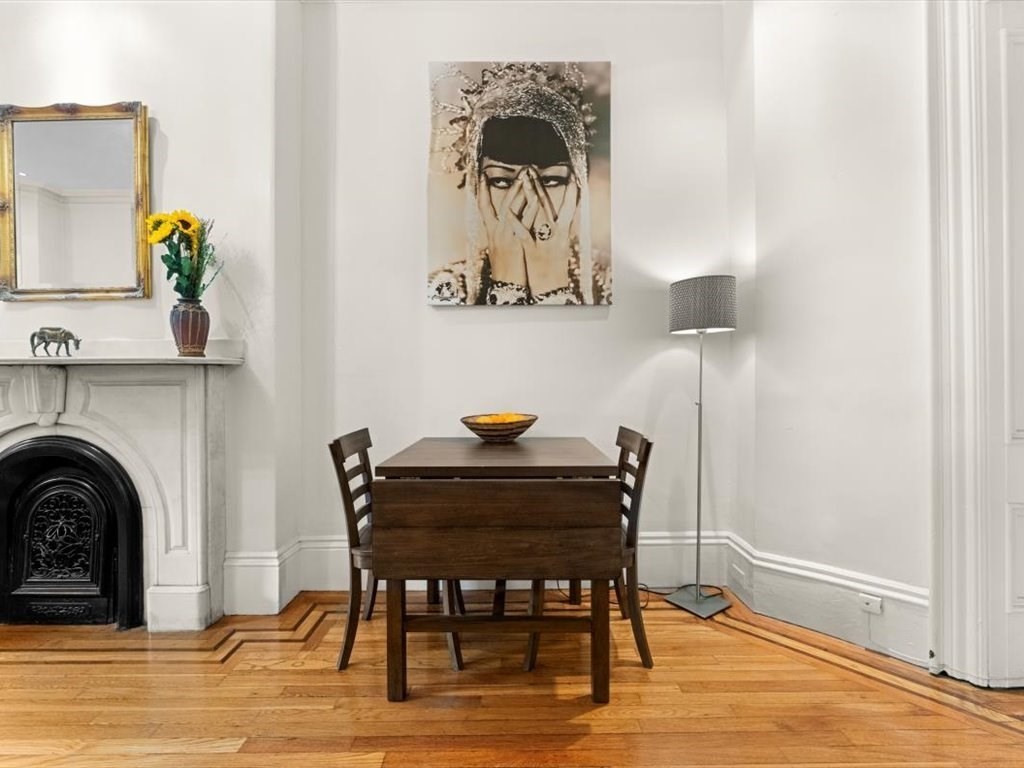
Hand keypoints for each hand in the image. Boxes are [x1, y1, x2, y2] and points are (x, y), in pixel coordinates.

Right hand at [477, 174, 528, 286]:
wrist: (506, 286)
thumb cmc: (504, 271)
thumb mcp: (498, 251)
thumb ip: (501, 236)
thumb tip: (505, 225)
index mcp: (491, 233)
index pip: (483, 207)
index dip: (481, 191)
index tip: (482, 176)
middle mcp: (497, 232)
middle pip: (502, 203)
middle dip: (512, 186)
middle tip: (521, 171)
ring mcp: (506, 236)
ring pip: (512, 208)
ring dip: (521, 191)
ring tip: (529, 177)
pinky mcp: (517, 242)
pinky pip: (525, 222)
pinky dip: (531, 209)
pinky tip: (538, 199)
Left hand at [518, 168, 577, 296]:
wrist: (552, 292)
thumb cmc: (555, 271)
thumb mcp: (562, 249)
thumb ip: (562, 232)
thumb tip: (564, 218)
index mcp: (563, 234)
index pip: (570, 208)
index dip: (572, 192)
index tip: (572, 176)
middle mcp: (556, 236)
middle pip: (549, 206)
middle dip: (539, 186)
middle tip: (532, 169)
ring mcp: (544, 243)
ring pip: (538, 214)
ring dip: (531, 195)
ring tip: (524, 179)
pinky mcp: (532, 252)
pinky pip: (524, 235)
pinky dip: (518, 224)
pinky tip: (510, 213)